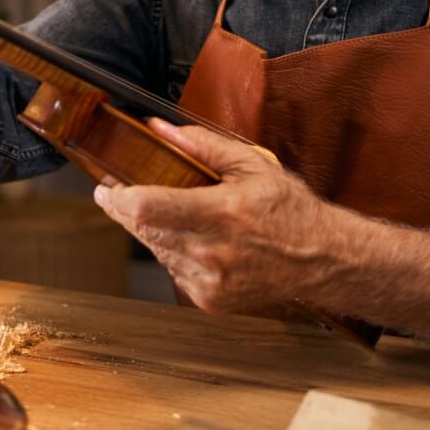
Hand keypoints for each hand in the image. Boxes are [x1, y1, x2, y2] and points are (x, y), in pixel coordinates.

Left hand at [92, 119, 333, 314]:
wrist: (323, 260)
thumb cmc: (290, 209)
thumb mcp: (253, 165)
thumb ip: (203, 145)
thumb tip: (159, 129)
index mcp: (223, 214)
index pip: (148, 209)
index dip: (118, 198)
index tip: (106, 187)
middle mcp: (213, 253)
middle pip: (144, 231)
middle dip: (125, 210)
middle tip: (118, 193)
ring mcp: (210, 281)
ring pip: (156, 251)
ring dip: (151, 230)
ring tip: (167, 212)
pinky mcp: (210, 300)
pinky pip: (174, 270)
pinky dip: (175, 252)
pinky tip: (194, 240)